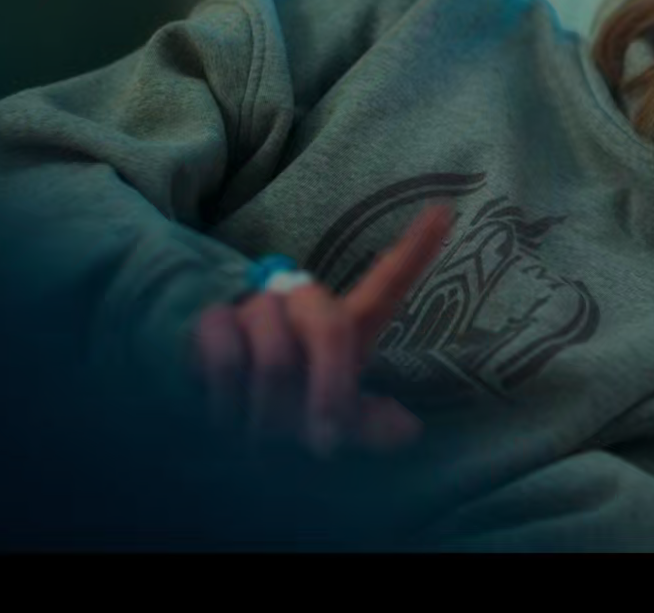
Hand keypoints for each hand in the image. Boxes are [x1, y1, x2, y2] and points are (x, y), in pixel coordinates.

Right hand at [191, 204, 451, 458]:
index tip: (445, 212)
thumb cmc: (279, 413)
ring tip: (257, 432)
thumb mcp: (325, 422)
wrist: (209, 415)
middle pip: (331, 327)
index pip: (385, 286)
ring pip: (274, 349)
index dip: (414, 251)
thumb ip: (364, 423)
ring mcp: (258, 309)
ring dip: (267, 406)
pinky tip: (224, 412)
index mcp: (341, 328)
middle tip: (322, 442)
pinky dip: (228, 396)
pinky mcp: (211, 319)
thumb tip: (409, 429)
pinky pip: (227, 353)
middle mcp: (304, 307)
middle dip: (329, 390)